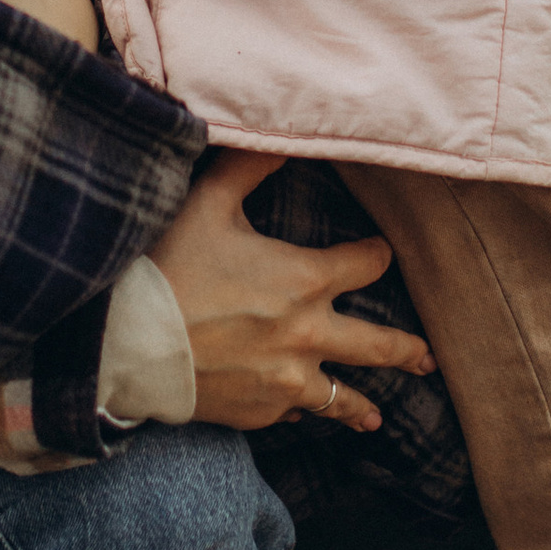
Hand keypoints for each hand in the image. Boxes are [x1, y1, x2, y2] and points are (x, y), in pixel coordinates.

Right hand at [148, 149, 431, 434]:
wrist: (122, 343)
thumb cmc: (165, 266)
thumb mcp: (208, 203)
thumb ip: (250, 165)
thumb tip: (279, 131)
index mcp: (306, 279)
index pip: (368, 263)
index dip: (375, 253)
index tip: (377, 252)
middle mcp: (309, 335)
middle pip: (379, 346)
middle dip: (407, 350)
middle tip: (428, 358)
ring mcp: (286, 381)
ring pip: (341, 398)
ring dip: (362, 406)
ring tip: (376, 418)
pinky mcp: (259, 412)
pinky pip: (293, 414)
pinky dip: (299, 410)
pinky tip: (303, 413)